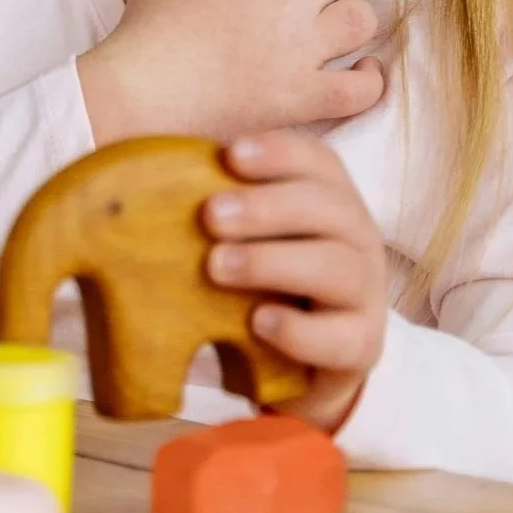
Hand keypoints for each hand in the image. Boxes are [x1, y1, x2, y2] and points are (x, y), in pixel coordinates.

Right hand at [78, 0, 383, 145]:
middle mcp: (285, 1)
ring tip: (336, 27)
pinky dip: (369, 81)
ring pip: (360, 19)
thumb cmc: (147, 30)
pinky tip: (360, 74)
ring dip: (353, 19)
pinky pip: (359, 89)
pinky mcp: (302, 98)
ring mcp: (298, 51)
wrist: (139, 96)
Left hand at [204, 129, 387, 432]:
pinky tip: (257, 322)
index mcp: (329, 197)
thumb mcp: (246, 234)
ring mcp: (365, 292)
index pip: (316, 161)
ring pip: (335, 267)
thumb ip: (221, 204)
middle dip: (265, 206)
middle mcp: (356, 237)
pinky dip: (297, 330)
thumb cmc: (262, 278)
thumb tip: (147, 178)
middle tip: (210, 215)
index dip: (277, 152)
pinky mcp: (361, 346)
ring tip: (216, 266)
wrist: (297, 359)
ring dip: (271, 262)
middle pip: (326, 207)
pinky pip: (340, 338)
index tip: (230, 154)